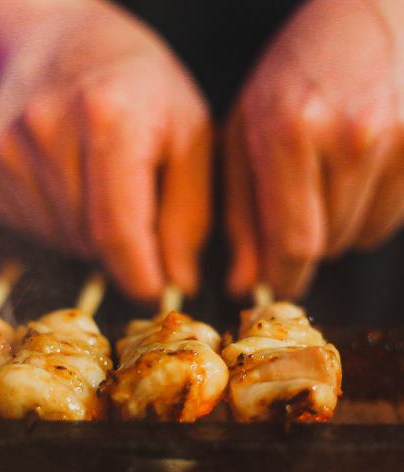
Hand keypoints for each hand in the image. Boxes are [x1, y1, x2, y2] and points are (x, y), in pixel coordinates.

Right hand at [0, 1, 210, 300]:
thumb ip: (189, 213)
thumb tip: (177, 283)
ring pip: (58, 239)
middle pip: (87, 241)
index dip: (139, 276)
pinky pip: (29, 227)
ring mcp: (5, 149)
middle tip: (132, 205)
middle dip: (119, 248)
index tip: (154, 292)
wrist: (57, 38)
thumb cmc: (137, 86)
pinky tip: (66, 180)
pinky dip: (56, 222)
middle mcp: (45, 129)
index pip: (119, 230)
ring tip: (97, 183)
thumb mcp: (188, 133)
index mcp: (107, 116)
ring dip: (87, 234)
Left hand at [225, 0, 403, 297]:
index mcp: (291, 130)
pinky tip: (363, 167)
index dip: (287, 276)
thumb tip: (244, 285)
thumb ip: (242, 214)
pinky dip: (373, 209)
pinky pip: (397, 215)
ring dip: (342, 225)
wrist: (370, 9)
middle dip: (308, 242)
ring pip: (365, 235)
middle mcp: (352, 134)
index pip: (294, 243)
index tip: (280, 282)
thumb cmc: (295, 74)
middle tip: (301, 201)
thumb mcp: (247, 134)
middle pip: (330, 244)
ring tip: (331, 175)